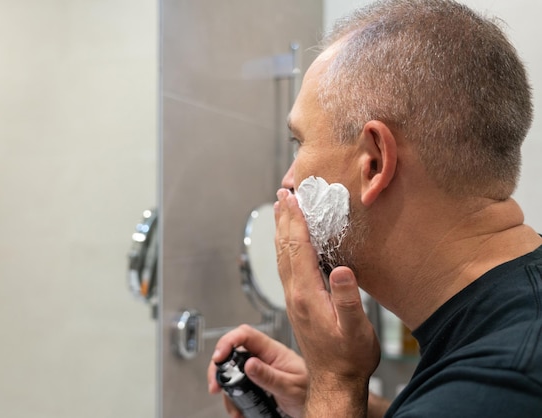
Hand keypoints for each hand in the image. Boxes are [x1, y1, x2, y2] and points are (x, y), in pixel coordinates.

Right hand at [207, 324, 307, 417]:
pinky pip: (240, 385)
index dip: (228, 341)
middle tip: (216, 386)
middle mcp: (264, 356)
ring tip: (232, 406)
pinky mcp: (258, 381)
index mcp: (272, 350)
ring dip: (227, 389)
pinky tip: (239, 408)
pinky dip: (235, 398)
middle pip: (233, 352)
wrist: (320, 402)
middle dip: (220, 368)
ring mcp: (260, 368)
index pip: (245, 335)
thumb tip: (249, 364)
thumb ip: (269, 376)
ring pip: (233, 371)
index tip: (218, 358)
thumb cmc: (311, 390)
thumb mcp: (290, 386)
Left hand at [275, 188, 380, 415]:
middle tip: (282, 195)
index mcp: (307, 294)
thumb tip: (341, 269)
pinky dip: (285, 249)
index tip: (292, 198)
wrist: (334, 382)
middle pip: (285, 248)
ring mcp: (293, 300)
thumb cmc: (349, 358)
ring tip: (280, 212)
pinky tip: (289, 246)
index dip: (295, 221)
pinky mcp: (297, 306)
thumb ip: (347, 299)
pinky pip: (286, 269)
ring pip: (282, 258)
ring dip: (281, 232)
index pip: (298, 248)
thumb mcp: (356, 330)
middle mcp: (294, 294)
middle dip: (284, 219)